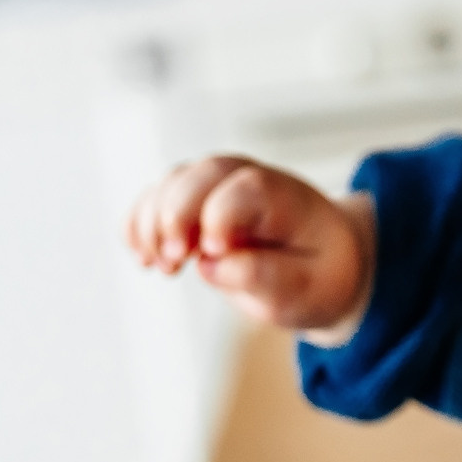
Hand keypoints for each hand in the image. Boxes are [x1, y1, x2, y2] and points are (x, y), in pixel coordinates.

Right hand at [124, 154, 373, 333]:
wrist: (323, 262)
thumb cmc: (319, 274)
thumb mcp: (311, 287)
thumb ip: (266, 275)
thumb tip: (211, 263)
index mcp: (287, 198)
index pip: (248, 188)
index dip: (221, 215)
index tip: (212, 251)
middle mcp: (249, 180)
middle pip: (203, 174)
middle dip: (176, 215)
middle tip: (173, 262)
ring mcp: (218, 186)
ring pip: (173, 183)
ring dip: (152, 222)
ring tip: (161, 266)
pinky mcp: (193, 202)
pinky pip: (155, 199)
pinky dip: (139, 224)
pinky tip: (142, 257)